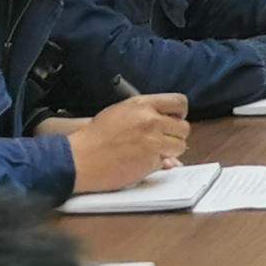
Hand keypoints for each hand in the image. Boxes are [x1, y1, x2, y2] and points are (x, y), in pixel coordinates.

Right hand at [64, 93, 189, 193]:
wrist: (80, 158)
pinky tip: (141, 162)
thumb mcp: (120, 113)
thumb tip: (167, 122)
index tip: (175, 120)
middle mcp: (151, 120)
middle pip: (184, 127)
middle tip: (163, 140)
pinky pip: (167, 162)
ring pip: (180, 146)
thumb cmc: (95, 136)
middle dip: (175, 135)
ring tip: (152, 152)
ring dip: (170, 151)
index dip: (180, 113)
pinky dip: (158, 164)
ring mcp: (153, 141)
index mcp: (142, 104)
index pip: (179, 102)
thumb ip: (145, 114)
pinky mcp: (151, 161)